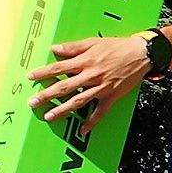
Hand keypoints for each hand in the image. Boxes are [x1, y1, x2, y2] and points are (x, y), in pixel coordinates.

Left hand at [30, 32, 157, 119]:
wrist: (141, 53)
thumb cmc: (117, 46)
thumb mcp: (94, 42)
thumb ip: (73, 47)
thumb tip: (54, 48)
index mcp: (85, 61)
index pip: (59, 67)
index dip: (43, 73)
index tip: (30, 77)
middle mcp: (91, 75)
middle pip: (65, 87)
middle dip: (47, 95)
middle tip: (32, 102)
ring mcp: (101, 88)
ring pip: (78, 101)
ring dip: (63, 110)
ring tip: (49, 116)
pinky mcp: (111, 96)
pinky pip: (100, 112)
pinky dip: (91, 123)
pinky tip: (82, 131)